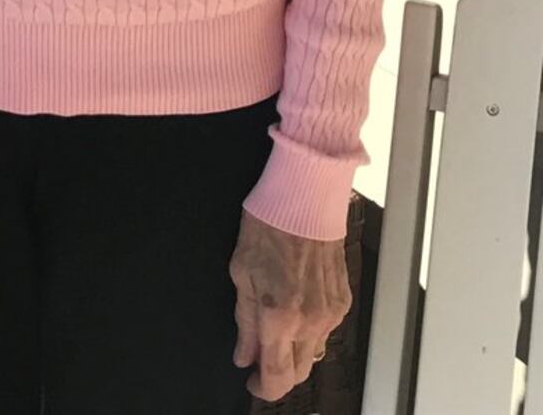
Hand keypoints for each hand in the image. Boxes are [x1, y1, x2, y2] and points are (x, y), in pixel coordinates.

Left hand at [230, 209, 350, 402]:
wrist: (305, 197)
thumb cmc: (268, 225)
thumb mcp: (241, 272)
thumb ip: (244, 321)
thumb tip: (244, 355)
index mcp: (280, 316)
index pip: (277, 377)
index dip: (263, 387)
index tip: (251, 381)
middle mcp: (310, 321)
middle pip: (299, 373)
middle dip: (278, 373)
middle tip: (259, 357)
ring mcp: (330, 313)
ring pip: (313, 354)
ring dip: (294, 353)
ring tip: (274, 331)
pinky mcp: (343, 301)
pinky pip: (326, 331)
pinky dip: (309, 332)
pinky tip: (295, 311)